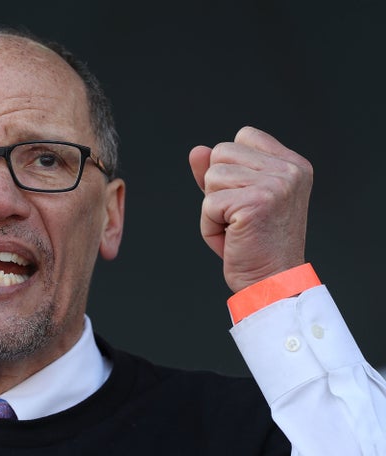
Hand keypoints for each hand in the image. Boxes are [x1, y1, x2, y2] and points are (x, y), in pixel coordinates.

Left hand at [189, 126, 312, 291]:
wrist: (272, 283)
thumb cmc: (255, 246)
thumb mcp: (237, 200)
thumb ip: (220, 172)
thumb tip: (197, 150)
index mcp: (293, 164)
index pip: (244, 136)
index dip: (231, 167)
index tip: (247, 199)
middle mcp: (289, 170)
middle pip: (221, 153)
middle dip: (218, 188)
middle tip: (240, 217)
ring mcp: (276, 184)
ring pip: (212, 175)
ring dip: (212, 207)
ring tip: (236, 228)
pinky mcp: (256, 202)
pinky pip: (209, 203)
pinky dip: (210, 225)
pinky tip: (232, 238)